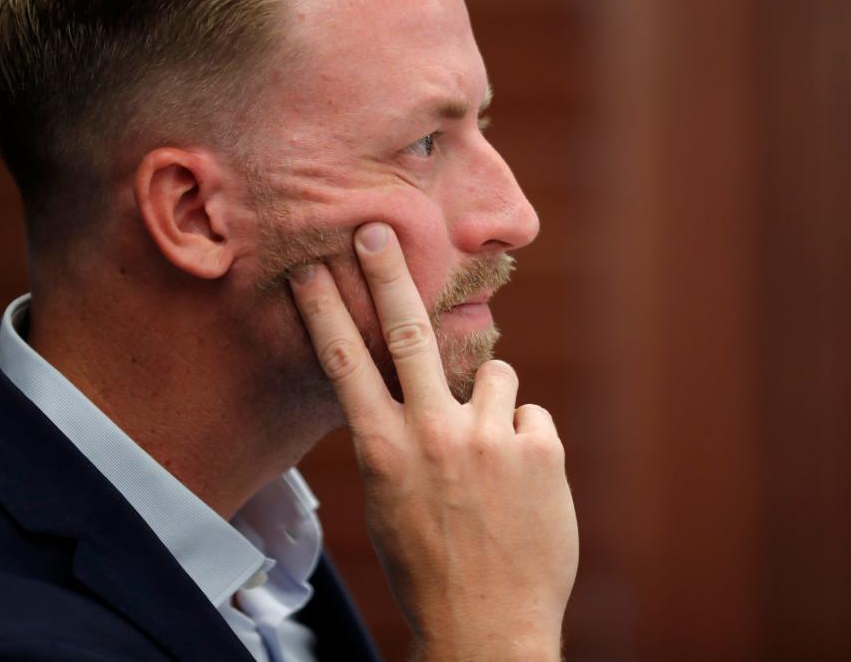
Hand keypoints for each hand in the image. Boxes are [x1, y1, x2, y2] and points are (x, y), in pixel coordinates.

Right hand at [289, 222, 577, 660]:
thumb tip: (410, 387)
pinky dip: (525, 440)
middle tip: (376, 229)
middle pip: (406, 332)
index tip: (311, 266)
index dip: (325, 309)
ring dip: (490, 403)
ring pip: (493, 373)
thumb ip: (398, 440)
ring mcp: (489, 439)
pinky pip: (530, 414)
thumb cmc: (430, 565)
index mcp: (384, 451)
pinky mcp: (540, 448)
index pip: (345, 364)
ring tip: (488, 461)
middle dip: (387, 274)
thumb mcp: (389, 502)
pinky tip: (520, 485)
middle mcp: (432, 435)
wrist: (489, 624)